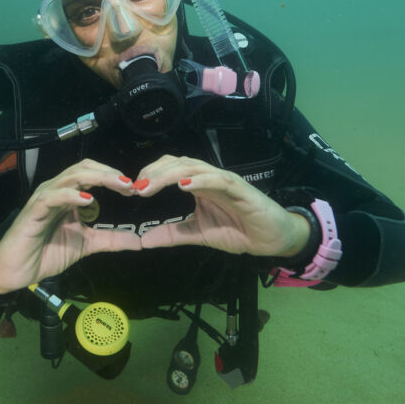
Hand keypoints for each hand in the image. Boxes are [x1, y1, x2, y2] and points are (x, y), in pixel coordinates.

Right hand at [0, 159, 138, 293]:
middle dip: (109, 173)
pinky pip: (52, 197)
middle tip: (129, 185)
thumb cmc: (46, 253)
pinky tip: (87, 200)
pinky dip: (70, 195)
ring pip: (71, 177)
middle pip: (84, 169)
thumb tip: (138, 241)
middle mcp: (57, 191)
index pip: (92, 173)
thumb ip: (110, 240)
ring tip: (117, 185)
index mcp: (69, 195)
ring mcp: (45, 198)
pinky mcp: (34, 210)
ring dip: (97, 178)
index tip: (133, 189)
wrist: (18, 271)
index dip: (113, 176)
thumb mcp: (86, 244)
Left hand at [132, 155, 310, 258]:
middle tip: (136, 187)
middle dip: (154, 172)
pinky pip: (218, 179)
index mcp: (198, 185)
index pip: (170, 169)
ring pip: (193, 167)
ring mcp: (224, 180)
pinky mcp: (240, 188)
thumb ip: (173, 235)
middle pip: (178, 163)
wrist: (272, 239)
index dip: (150, 175)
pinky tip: (183, 185)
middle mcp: (209, 178)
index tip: (132, 190)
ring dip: (169, 174)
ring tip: (150, 185)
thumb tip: (142, 240)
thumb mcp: (198, 234)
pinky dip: (200, 180)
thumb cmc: (239, 231)